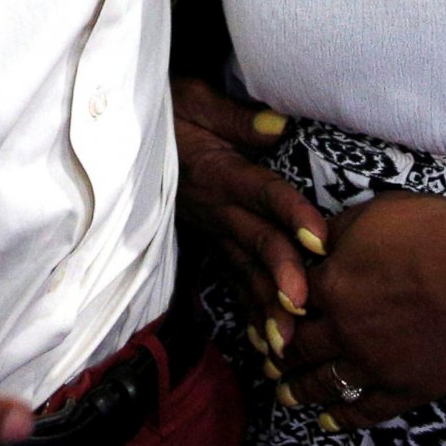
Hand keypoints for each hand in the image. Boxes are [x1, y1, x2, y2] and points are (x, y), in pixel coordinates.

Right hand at [173, 81, 324, 339]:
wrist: (126, 130)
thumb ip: (236, 116)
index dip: (291, 215)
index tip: (319, 241)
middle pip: (255, 241)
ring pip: (243, 270)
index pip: (262, 193)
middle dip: (280, 275)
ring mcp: (210, 228)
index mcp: (219, 171)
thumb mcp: (193, 99)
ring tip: (285, 346)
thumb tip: (280, 126)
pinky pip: (231, 279)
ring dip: (264, 306)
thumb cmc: (168, 108)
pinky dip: (247, 311)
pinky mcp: (208, 239)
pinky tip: (264, 344)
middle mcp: (215, 207)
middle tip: (303, 308)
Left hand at [277, 193, 445, 431]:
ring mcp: (374, 364)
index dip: (276, 305)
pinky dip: (344, 417)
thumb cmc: (438, 235)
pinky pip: (366, 410)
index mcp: (333, 285)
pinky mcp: (405, 388)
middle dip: (279, 352)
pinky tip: (329, 421)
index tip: (266, 313)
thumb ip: (343, 228)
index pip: (292, 298)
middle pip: (300, 345)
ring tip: (284, 394)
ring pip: (324, 382)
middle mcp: (344, 330)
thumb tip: (321, 239)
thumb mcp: (380, 211)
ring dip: (299, 390)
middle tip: (266, 359)